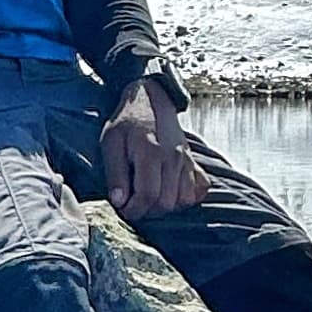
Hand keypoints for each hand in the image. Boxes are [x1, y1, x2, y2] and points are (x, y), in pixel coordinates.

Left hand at [101, 77, 204, 220]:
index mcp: (151, 152)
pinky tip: (170, 192)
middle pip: (166, 202)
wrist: (151, 100)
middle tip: (134, 204)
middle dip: (147, 211)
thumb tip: (119, 202)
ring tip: (149, 199)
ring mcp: (187, 160)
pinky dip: (187, 197)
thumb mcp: (111, 143)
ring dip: (165, 206)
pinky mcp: (194, 162)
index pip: (148, 195)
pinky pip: (199, 190)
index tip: (123, 209)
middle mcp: (173, 158)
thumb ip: (115, 173)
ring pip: (183, 200)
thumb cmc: (127, 123)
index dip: (134, 210)